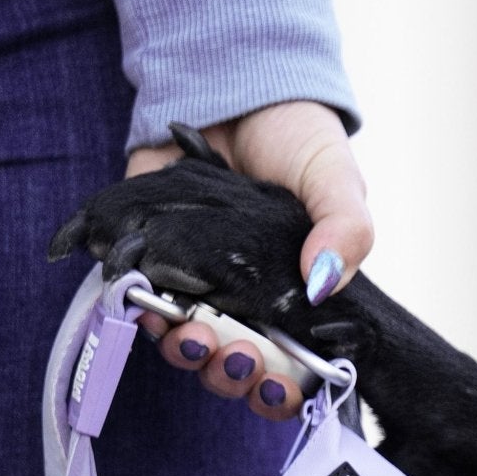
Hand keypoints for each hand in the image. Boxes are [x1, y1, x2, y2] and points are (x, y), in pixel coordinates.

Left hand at [126, 99, 371, 421]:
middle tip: (234, 357)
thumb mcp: (337, 180)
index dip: (283, 391)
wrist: (234, 84)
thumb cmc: (298, 138)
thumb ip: (344, 232)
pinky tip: (142, 296)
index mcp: (291, 296)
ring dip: (181, 349)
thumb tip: (322, 287)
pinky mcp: (142, 247)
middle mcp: (240, 299)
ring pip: (182, 342)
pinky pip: (132, 293)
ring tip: (184, 331)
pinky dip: (132, 302)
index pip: (291, 368)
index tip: (281, 387)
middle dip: (229, 374)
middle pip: (232, 366)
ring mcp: (189, 277)